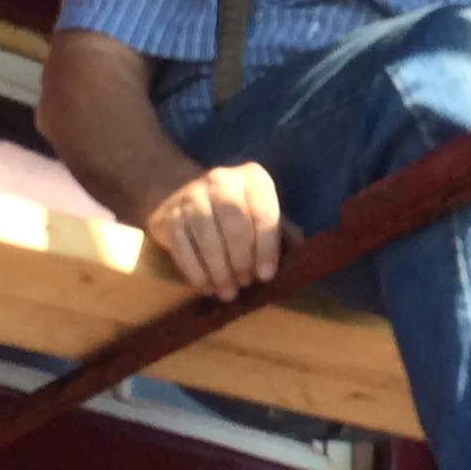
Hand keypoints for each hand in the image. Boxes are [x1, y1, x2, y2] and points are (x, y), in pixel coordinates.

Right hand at [144, 163, 286, 301]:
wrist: (184, 194)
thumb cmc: (237, 212)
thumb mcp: (263, 214)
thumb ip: (284, 234)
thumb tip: (302, 261)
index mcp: (253, 178)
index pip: (263, 213)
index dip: (267, 247)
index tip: (266, 275)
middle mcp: (221, 180)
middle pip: (235, 225)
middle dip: (242, 259)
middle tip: (246, 283)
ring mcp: (191, 196)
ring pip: (206, 237)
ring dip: (219, 270)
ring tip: (228, 291)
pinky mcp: (168, 215)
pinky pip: (182, 248)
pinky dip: (196, 272)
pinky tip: (207, 287)